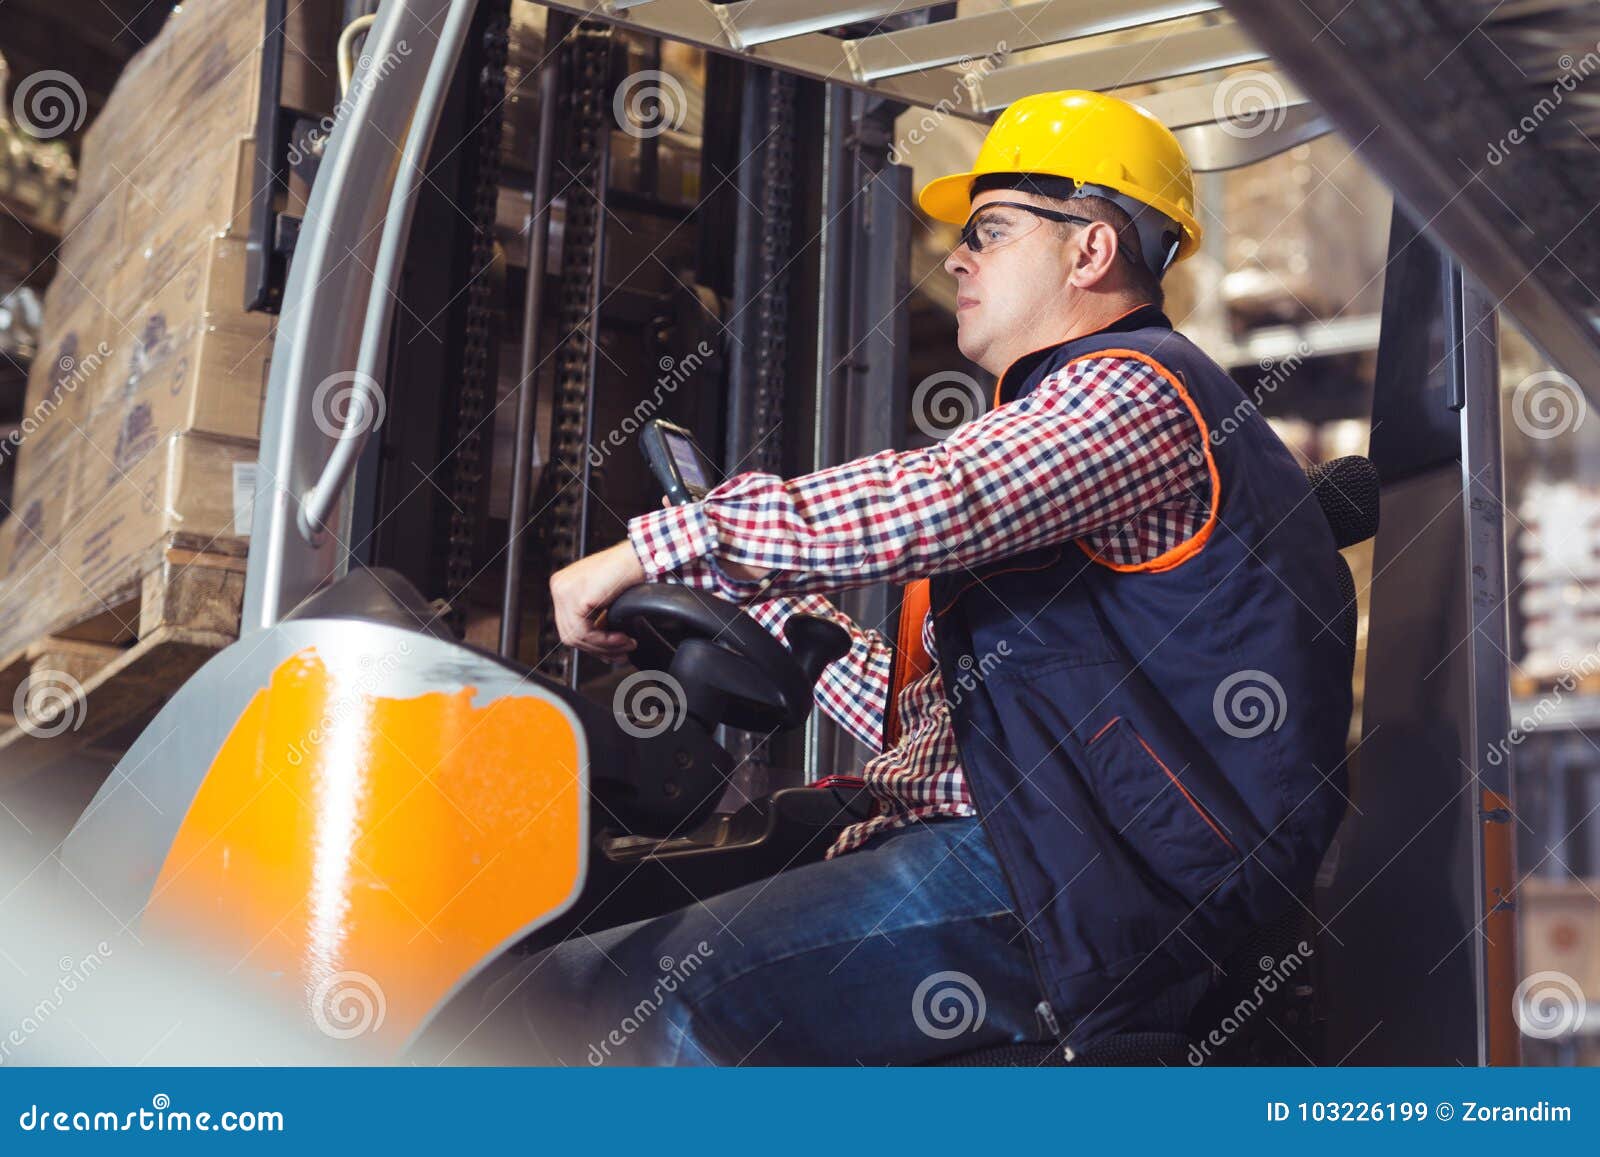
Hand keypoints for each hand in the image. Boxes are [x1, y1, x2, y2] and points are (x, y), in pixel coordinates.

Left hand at [549, 540, 647, 659]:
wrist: (641, 557)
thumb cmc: (629, 571)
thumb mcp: (605, 598)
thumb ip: (595, 618)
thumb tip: (598, 647)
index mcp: (564, 585)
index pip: (569, 625)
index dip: (591, 644)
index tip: (611, 652)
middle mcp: (560, 586)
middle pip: (570, 634)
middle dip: (598, 649)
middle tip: (620, 653)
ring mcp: (564, 591)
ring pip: (577, 637)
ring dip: (605, 647)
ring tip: (626, 645)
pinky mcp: (575, 598)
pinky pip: (586, 633)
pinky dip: (606, 641)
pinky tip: (623, 638)